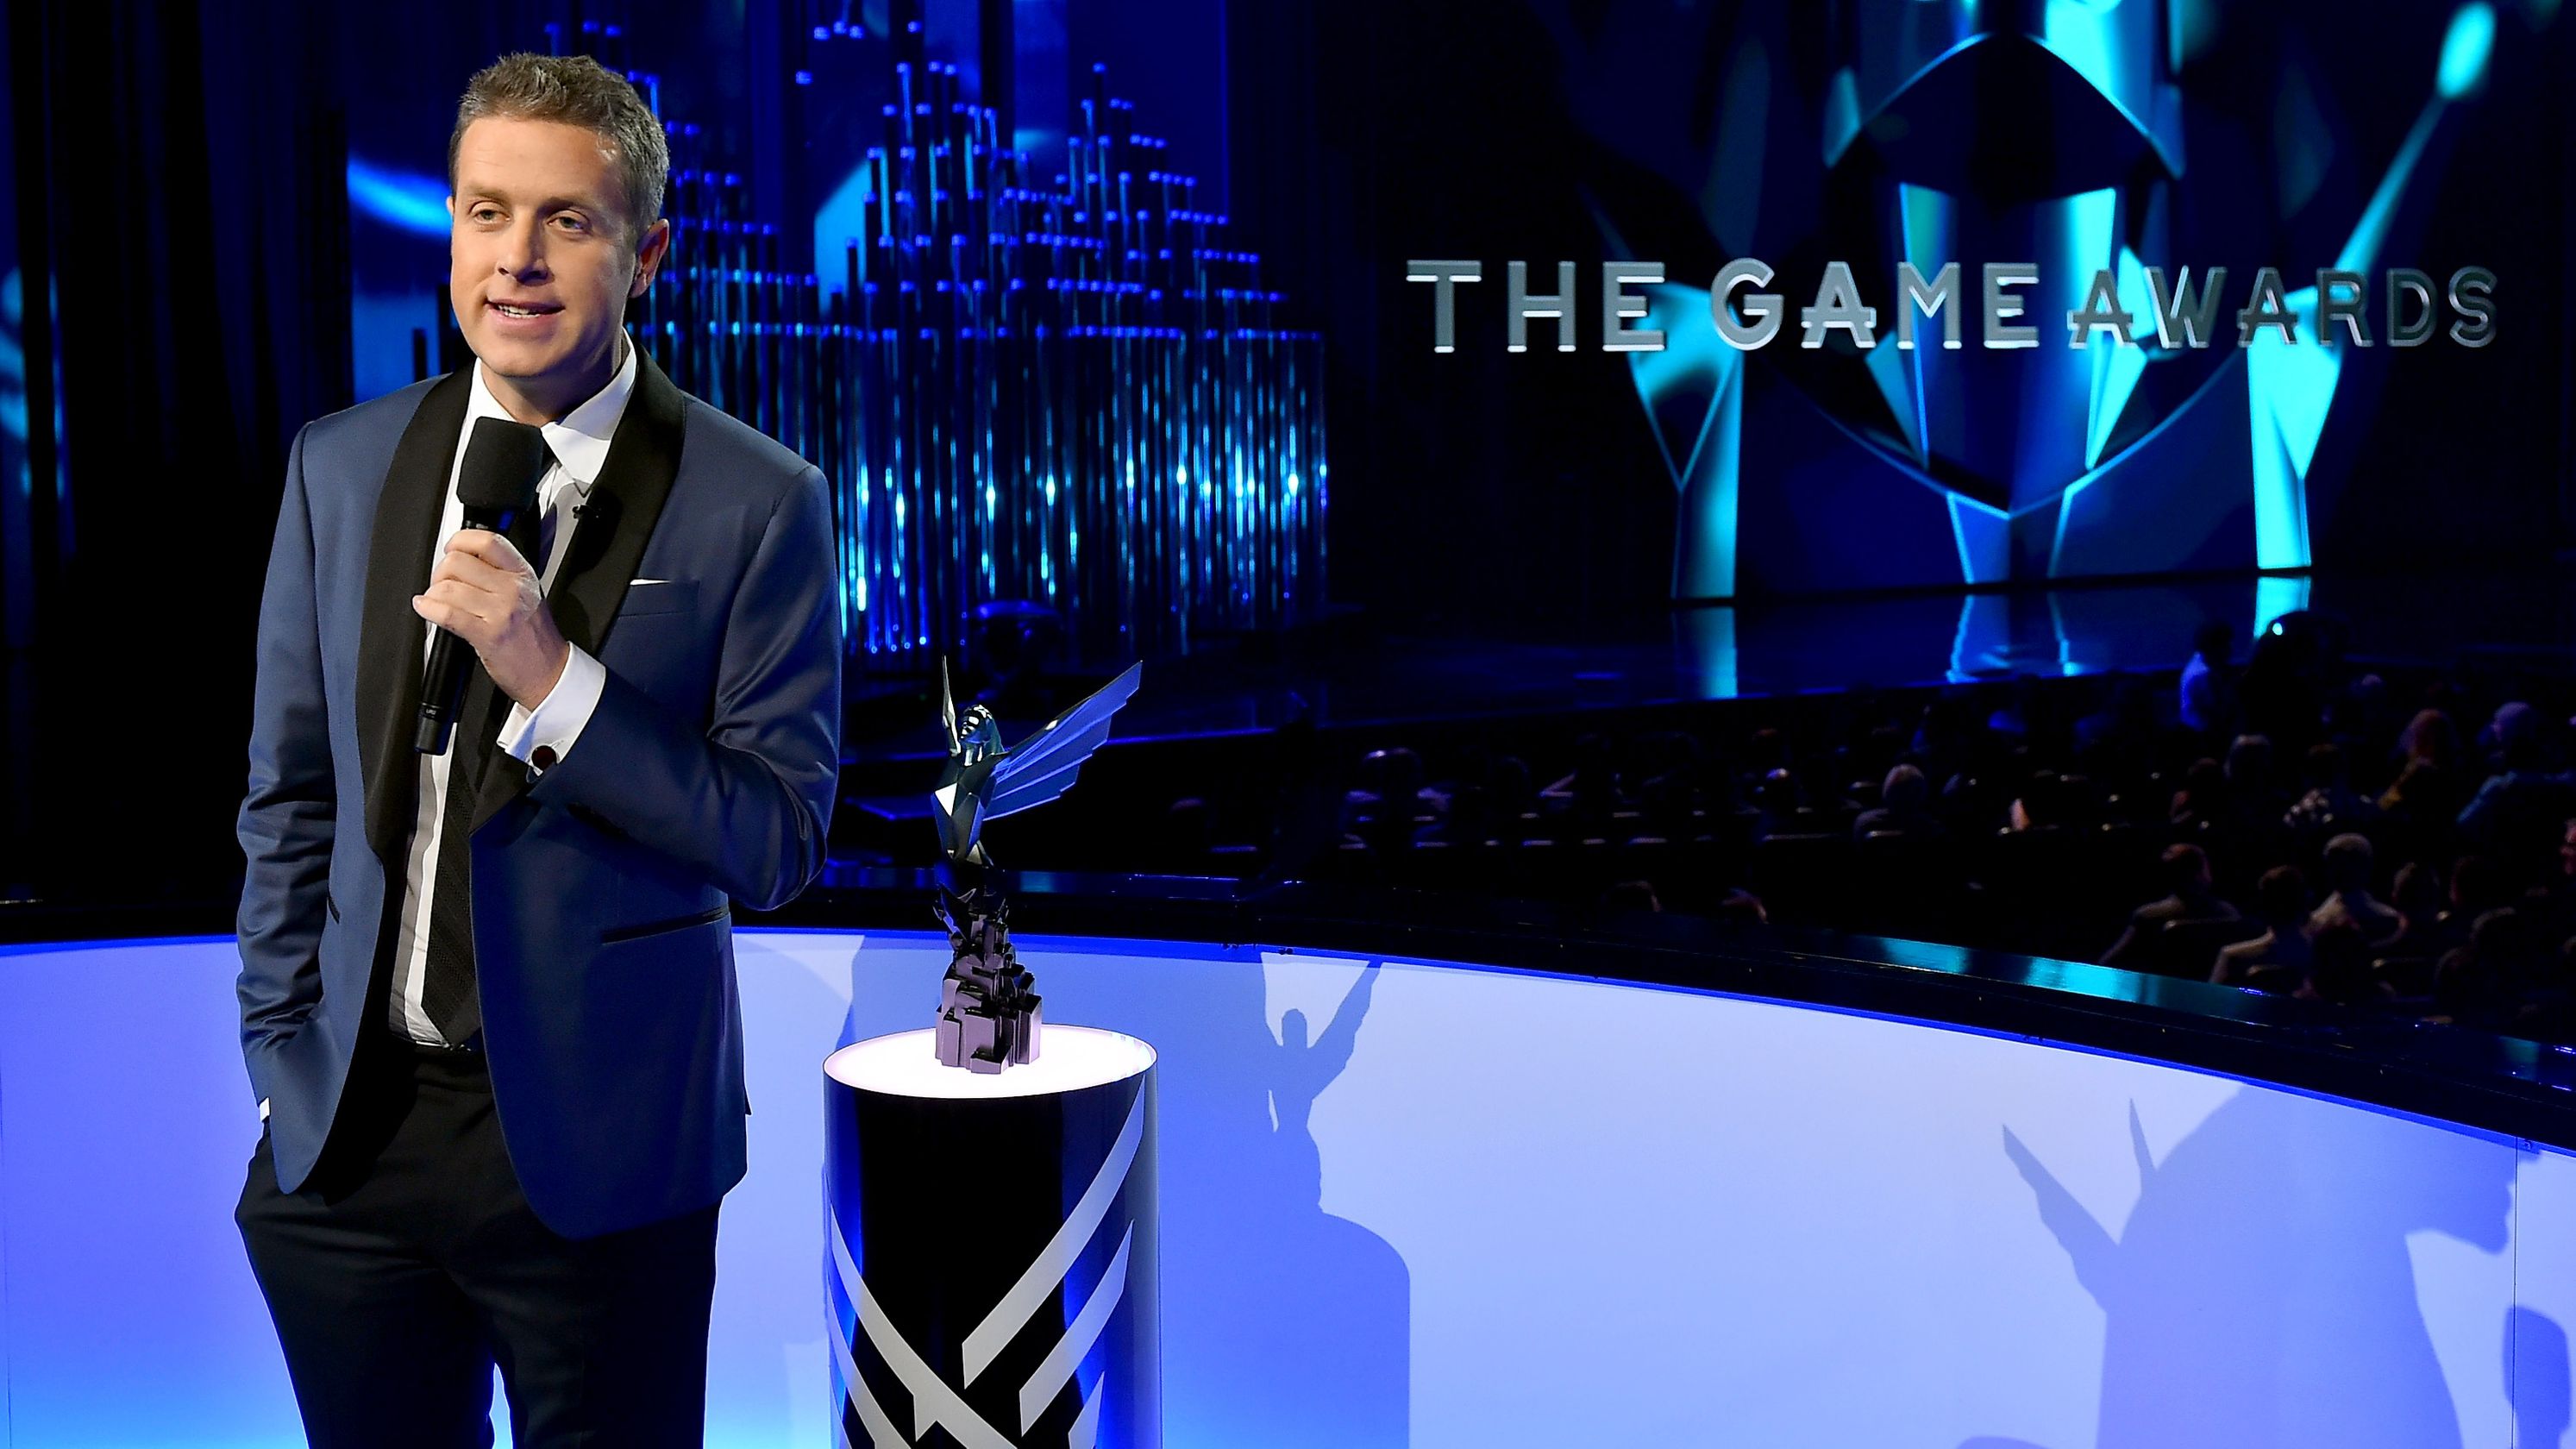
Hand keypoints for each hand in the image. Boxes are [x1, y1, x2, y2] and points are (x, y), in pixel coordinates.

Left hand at [411, 528, 567, 709]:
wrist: (548, 671)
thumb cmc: (534, 636)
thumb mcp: (526, 593)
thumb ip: (500, 573)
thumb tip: (463, 559)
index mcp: (522, 574)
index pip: (487, 541)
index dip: (460, 540)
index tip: (452, 548)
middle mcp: (513, 589)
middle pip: (458, 562)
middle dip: (440, 572)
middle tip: (442, 583)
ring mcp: (500, 612)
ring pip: (447, 587)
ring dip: (433, 594)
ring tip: (436, 601)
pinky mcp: (487, 635)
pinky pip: (446, 613)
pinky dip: (427, 609)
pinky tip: (425, 608)